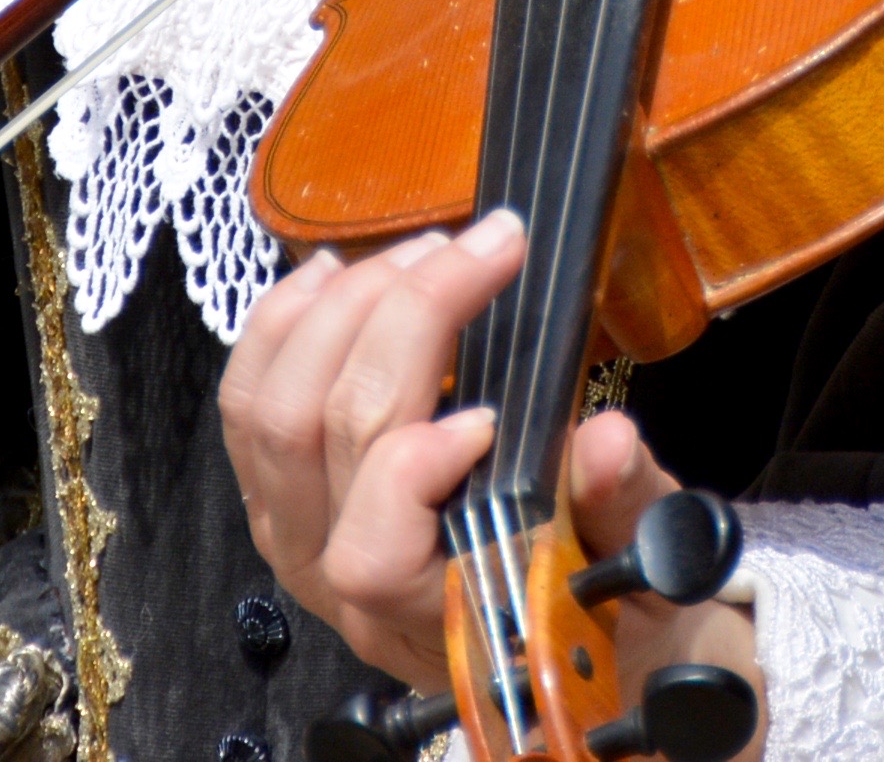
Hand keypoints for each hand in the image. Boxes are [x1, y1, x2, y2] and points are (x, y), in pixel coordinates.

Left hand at [218, 220, 760, 742]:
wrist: (554, 635)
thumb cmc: (597, 596)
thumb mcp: (637, 562)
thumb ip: (623, 504)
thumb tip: (607, 441)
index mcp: (429, 618)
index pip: (374, 552)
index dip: (415, 466)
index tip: (491, 413)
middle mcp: (340, 585)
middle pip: (325, 435)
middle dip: (404, 317)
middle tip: (485, 248)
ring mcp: (295, 536)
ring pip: (273, 410)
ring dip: (344, 308)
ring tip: (422, 253)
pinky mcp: (277, 494)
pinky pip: (247, 402)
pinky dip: (282, 325)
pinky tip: (334, 273)